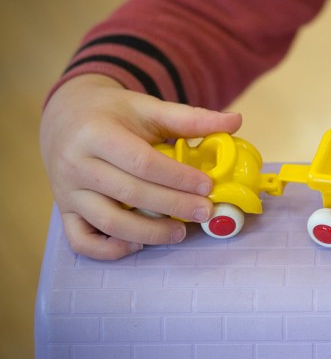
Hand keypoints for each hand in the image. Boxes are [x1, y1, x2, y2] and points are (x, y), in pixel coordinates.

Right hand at [40, 75, 242, 259]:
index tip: (207, 186)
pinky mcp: (66, 211)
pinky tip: (140, 244)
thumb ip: (190, 118)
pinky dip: (110, 250)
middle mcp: (77, 164)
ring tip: (181, 232)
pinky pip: (82, 241)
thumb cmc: (113, 114)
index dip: (178, 178)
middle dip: (173, 206)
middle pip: (130, 193)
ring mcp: (68, 192)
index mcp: (97, 134)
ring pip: (108, 222)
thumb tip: (235, 121)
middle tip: (205, 211)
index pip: (142, 162)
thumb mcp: (148, 108)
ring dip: (149, 233)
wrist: (66, 116)